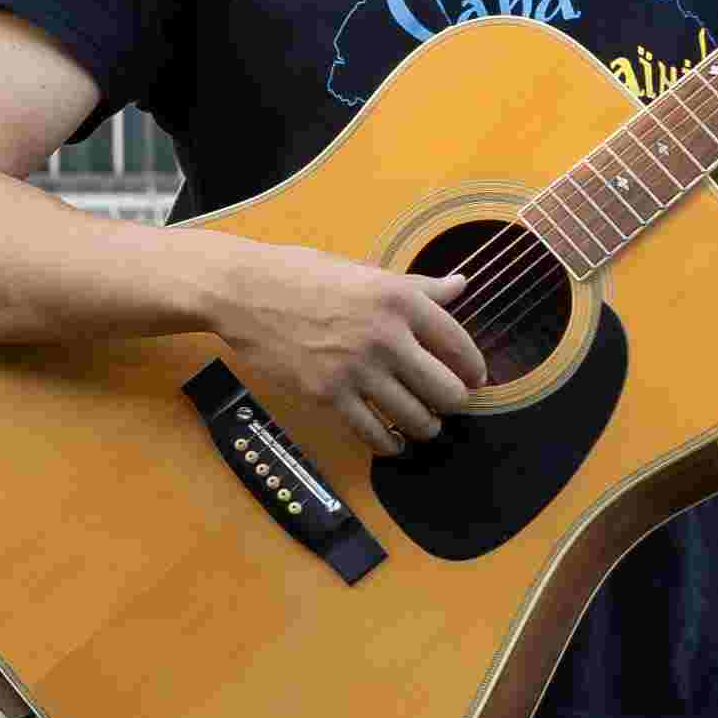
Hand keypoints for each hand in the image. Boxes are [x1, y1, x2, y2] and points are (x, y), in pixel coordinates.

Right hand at [202, 240, 486, 453]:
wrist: (243, 292)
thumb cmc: (302, 275)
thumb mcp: (365, 272)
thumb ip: (418, 286)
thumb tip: (461, 286)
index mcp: (401, 300)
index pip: (461, 346)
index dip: (474, 371)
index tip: (473, 380)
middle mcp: (385, 335)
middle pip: (448, 391)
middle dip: (454, 404)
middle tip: (447, 405)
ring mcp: (356, 369)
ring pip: (416, 419)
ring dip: (425, 427)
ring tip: (422, 424)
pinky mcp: (327, 395)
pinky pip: (374, 434)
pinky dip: (389, 445)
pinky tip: (391, 442)